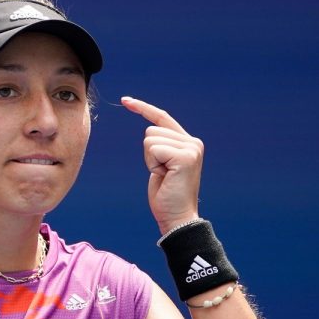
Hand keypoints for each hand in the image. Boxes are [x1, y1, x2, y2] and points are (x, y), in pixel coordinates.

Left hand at [121, 96, 202, 234]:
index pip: (162, 118)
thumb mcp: (163, 166)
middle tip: (162, 174)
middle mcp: (193, 142)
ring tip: (164, 176)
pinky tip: (164, 176)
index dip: (143, 108)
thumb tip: (150, 135)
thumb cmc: (166, 196)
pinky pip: (152, 148)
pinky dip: (152, 164)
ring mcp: (191, 148)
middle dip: (148, 155)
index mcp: (188, 143)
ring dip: (150, 160)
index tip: (125, 100)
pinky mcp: (185, 156)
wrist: (177, 217)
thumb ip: (162, 148)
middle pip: (151, 131)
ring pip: (150, 139)